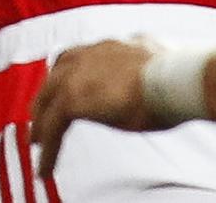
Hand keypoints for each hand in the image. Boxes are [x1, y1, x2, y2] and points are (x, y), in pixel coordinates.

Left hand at [31, 39, 167, 176]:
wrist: (177, 79)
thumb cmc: (178, 76)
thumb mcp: (157, 64)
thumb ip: (145, 65)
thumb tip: (155, 69)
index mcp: (112, 46)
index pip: (80, 56)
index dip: (68, 74)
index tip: (64, 86)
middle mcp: (91, 54)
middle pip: (56, 75)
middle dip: (46, 96)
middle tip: (41, 117)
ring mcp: (79, 75)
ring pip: (48, 102)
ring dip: (41, 124)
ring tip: (37, 144)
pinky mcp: (73, 99)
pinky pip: (52, 129)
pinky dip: (47, 150)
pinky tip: (46, 169)